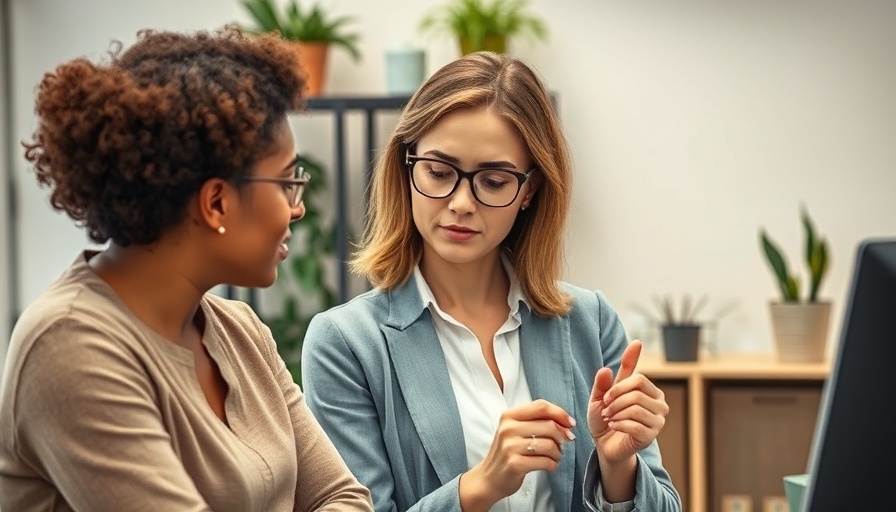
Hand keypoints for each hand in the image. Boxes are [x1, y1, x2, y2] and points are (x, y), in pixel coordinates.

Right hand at [459, 399, 575, 510]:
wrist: (488, 478)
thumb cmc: (507, 453)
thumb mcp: (515, 431)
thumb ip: (537, 422)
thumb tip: (567, 424)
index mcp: (509, 416)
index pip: (541, 406)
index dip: (560, 413)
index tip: (570, 423)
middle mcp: (508, 429)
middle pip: (549, 425)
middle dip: (561, 437)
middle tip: (561, 445)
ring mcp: (510, 446)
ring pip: (550, 444)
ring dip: (558, 453)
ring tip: (554, 457)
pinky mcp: (515, 464)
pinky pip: (546, 461)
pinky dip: (553, 465)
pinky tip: (549, 465)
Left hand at [588, 340, 668, 463]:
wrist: (605, 444)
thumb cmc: (606, 417)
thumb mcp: (599, 398)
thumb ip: (602, 383)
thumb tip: (605, 369)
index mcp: (651, 391)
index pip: (640, 379)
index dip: (618, 387)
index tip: (605, 397)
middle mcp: (659, 404)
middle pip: (637, 394)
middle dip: (615, 402)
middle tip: (605, 411)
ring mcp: (658, 421)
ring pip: (636, 409)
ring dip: (616, 414)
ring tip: (608, 418)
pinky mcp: (651, 436)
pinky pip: (635, 426)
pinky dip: (619, 425)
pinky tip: (613, 426)